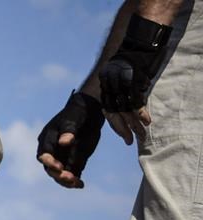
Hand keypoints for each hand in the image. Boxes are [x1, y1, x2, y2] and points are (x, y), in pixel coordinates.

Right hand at [37, 91, 103, 188]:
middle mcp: (52, 152)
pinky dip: (75, 181)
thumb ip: (69, 131)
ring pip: (60, 174)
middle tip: (70, 177)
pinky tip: (81, 185)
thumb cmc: (77, 113)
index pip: (44, 155)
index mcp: (47, 140)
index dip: (50, 162)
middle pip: (50, 168)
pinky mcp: (73, 162)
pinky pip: (72, 174)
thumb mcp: (73, 120)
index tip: (59, 167)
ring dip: (66, 180)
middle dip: (58, 174)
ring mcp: (62, 158)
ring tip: (76, 183)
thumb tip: (64, 142)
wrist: (90, 112)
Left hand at [98, 13, 169, 140]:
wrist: (138, 43)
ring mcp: (122, 87)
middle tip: (131, 142)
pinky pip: (136, 103)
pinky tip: (146, 122)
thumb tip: (121, 106)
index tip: (124, 136)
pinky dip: (141, 114)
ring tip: (142, 135)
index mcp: (106, 89)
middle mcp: (111, 89)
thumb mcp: (118, 76)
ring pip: (127, 112)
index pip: (108, 113)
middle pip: (116, 115)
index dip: (116, 126)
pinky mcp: (132, 83)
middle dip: (124, 130)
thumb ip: (117, 92)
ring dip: (135, 125)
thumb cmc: (129, 60)